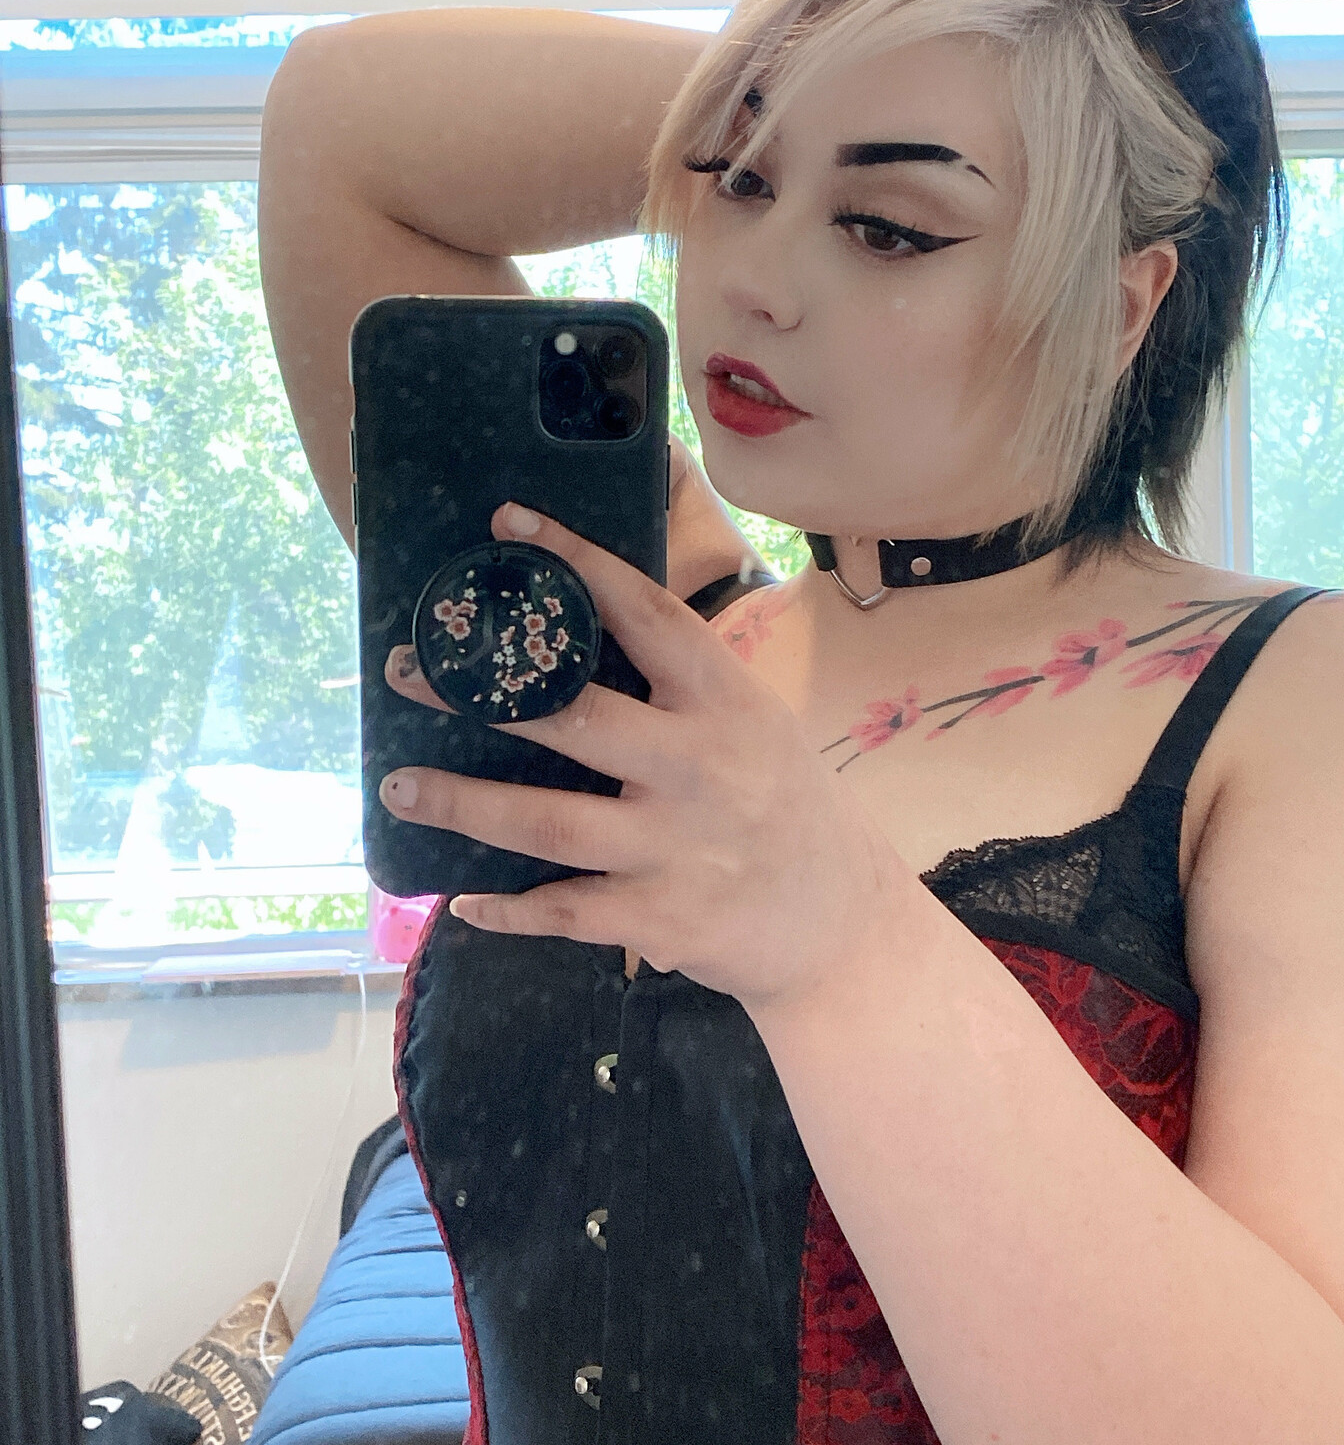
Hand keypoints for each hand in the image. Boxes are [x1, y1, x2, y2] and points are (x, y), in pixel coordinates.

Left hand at [379, 500, 916, 1015]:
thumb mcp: (755, 725)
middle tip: (403, 669)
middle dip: (478, 694)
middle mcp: (700, 767)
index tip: (509, 523)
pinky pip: (564, 909)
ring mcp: (676, 846)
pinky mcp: (661, 918)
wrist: (843, 922)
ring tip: (400, 786)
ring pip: (547, 822)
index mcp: (725, 702)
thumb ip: (682, 687)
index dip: (576, 563)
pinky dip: (507, 910)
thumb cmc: (787, 806)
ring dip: (462, 804)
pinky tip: (464, 901)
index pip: (646, 613)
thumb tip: (577, 637)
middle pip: (572, 718)